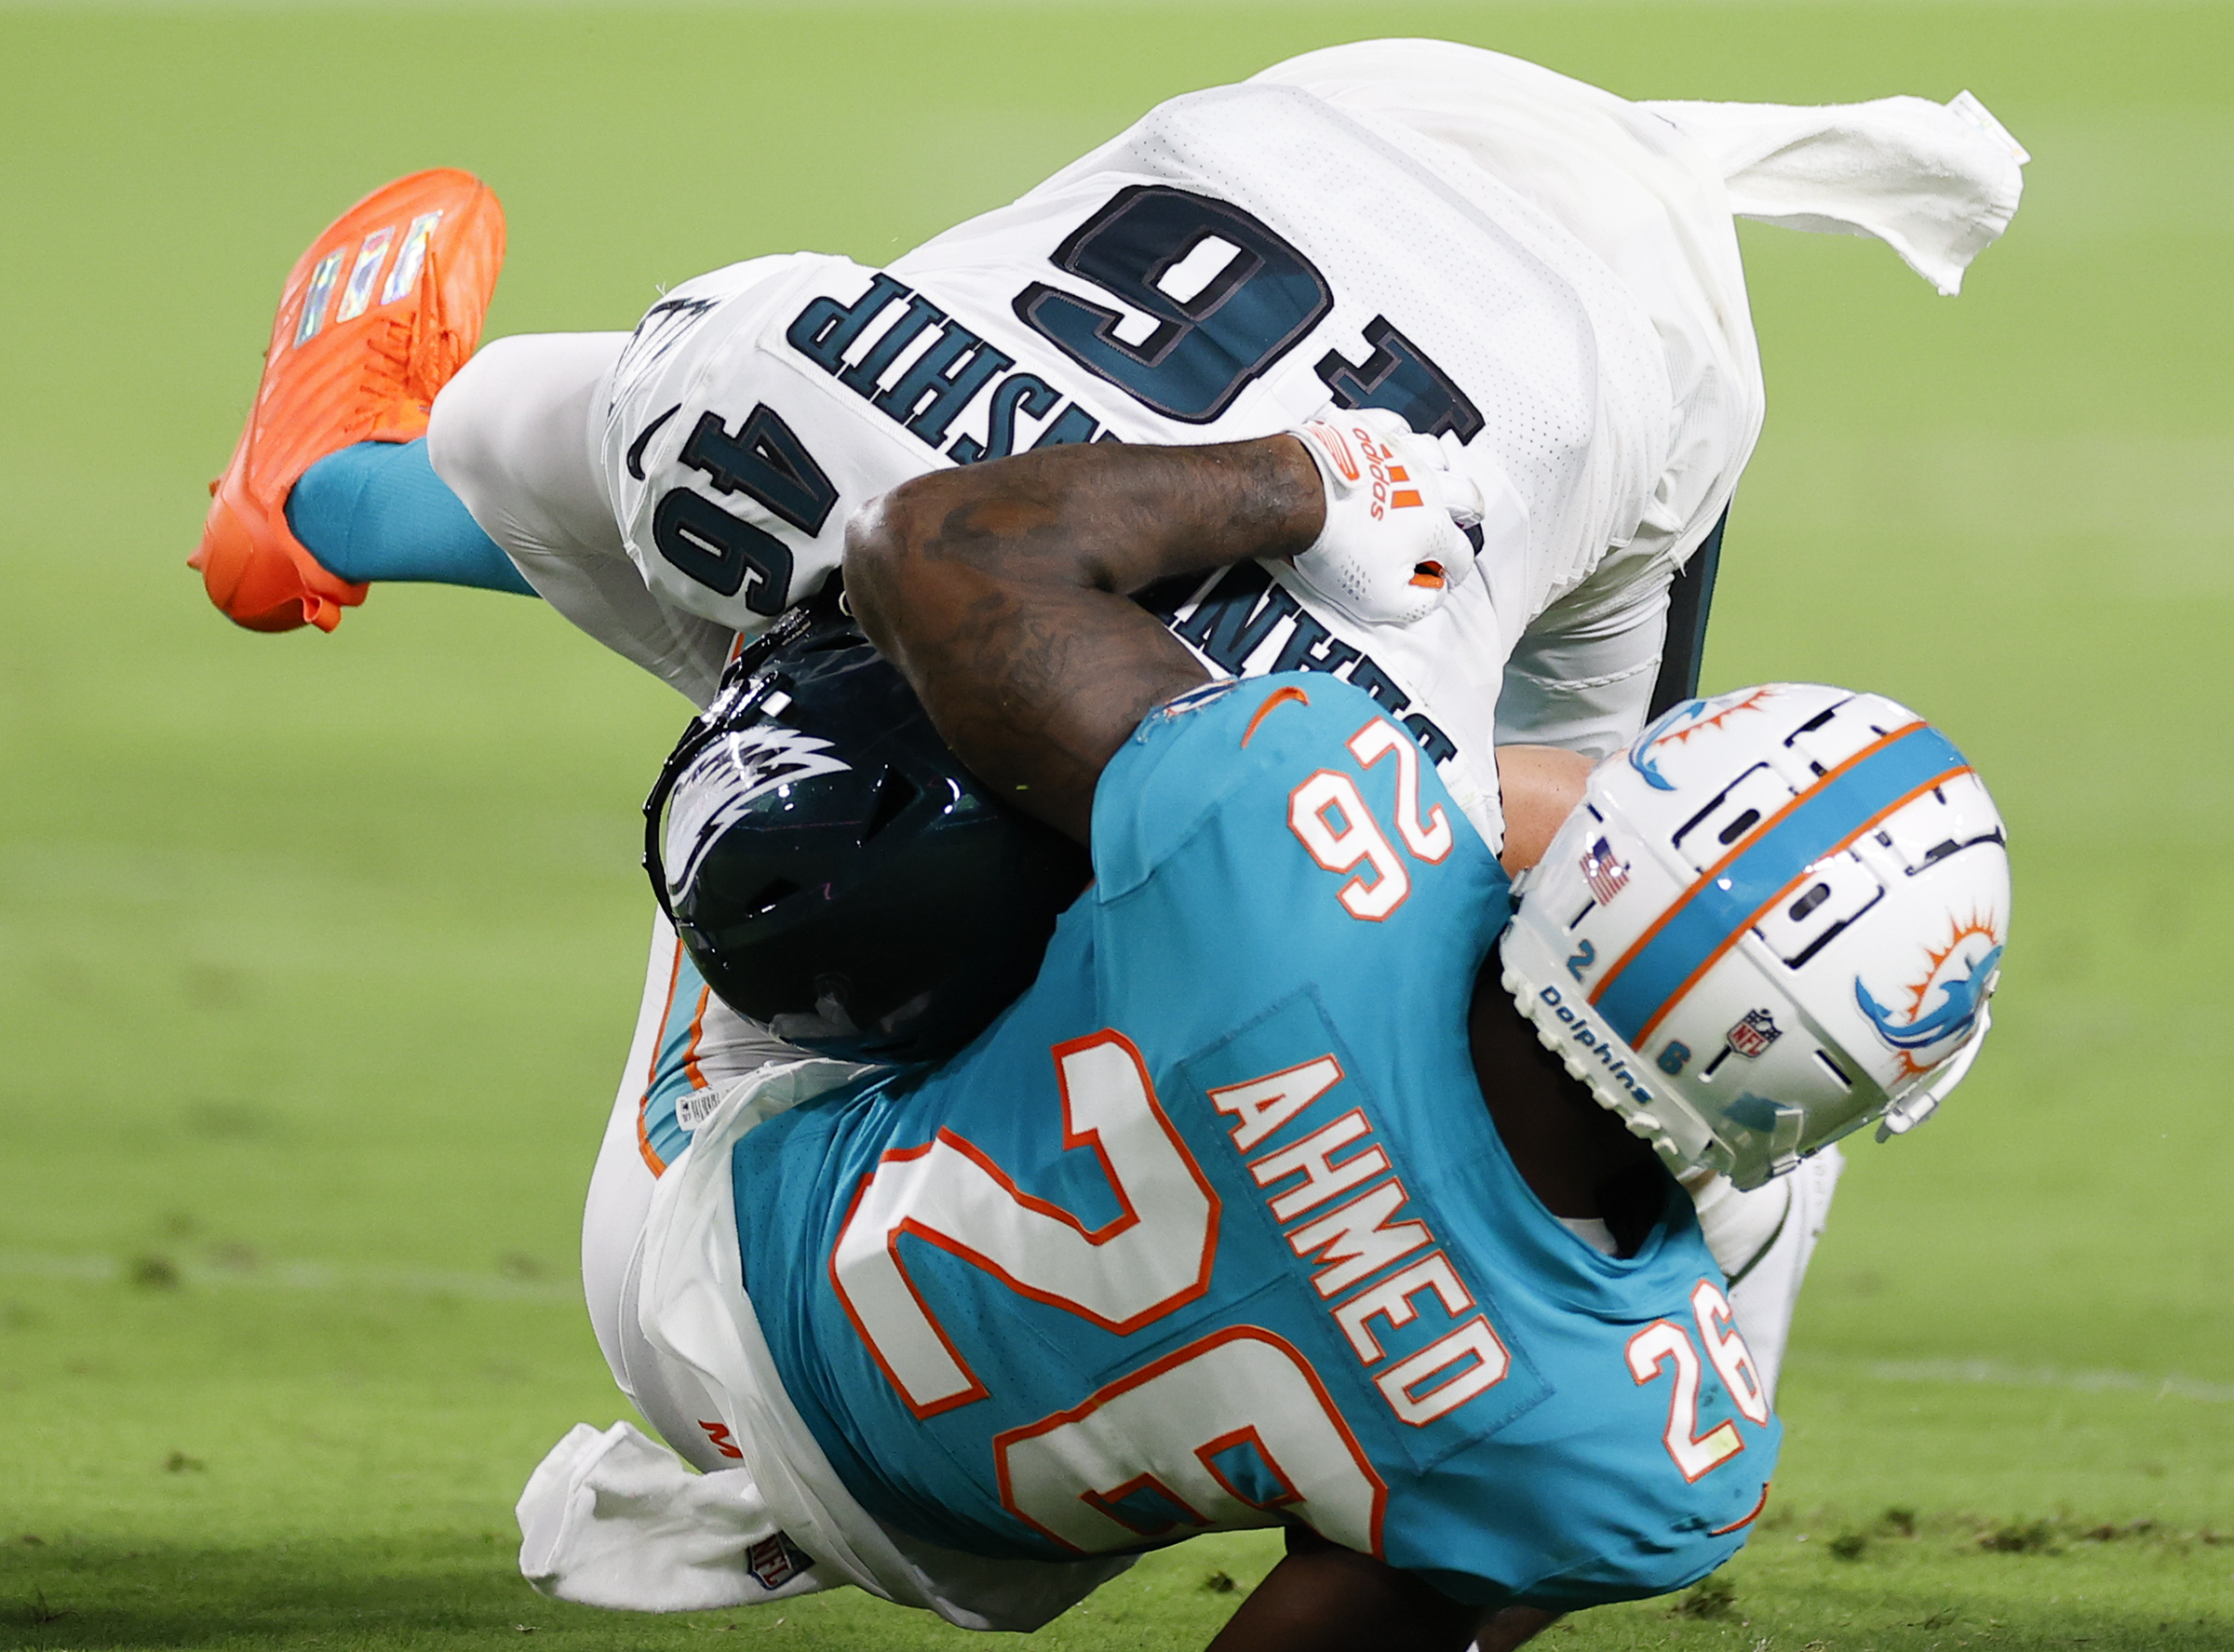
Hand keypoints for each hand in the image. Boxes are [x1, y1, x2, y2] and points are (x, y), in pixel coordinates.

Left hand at [1285, 408, 1483, 626]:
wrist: (1299, 496)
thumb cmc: (1336, 543)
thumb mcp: (1381, 599)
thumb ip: (1416, 602)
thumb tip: (1431, 595)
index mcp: (1433, 527)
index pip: (1460, 554)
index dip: (1455, 571)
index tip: (1444, 577)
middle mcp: (1426, 485)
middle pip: (1466, 496)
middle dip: (1470, 511)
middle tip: (1466, 518)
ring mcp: (1399, 454)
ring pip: (1437, 454)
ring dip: (1441, 470)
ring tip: (1435, 480)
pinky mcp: (1370, 431)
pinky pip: (1396, 427)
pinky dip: (1400, 437)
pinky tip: (1394, 444)